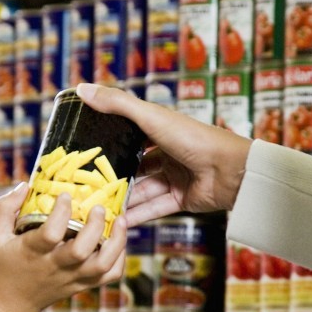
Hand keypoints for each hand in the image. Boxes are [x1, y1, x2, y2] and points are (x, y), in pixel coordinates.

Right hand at [0, 182, 127, 311]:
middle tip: (98, 207)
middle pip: (81, 251)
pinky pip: (109, 275)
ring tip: (120, 220)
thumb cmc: (5, 264)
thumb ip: (5, 208)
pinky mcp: (83, 285)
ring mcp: (72, 278)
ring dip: (116, 242)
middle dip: (94, 226)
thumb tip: (25, 185)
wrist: (13, 303)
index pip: (50, 234)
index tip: (65, 195)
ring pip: (102, 265)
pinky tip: (119, 240)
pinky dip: (120, 258)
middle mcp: (55, 267)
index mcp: (32, 253)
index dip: (60, 213)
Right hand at [76, 83, 252, 224]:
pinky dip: (137, 215)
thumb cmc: (193, 137)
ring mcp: (174, 177)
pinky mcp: (181, 199)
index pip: (130, 134)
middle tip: (85, 185)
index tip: (84, 150)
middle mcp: (167, 152)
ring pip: (142, 189)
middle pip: (134, 166)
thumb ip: (117, 104)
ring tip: (96, 208)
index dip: (108, 141)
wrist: (231, 170)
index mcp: (161, 129)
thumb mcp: (150, 116)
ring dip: (122, 199)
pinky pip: (154, 208)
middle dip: (112, 176)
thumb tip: (81, 89)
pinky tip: (117, 222)